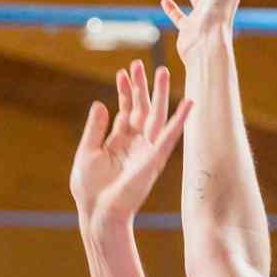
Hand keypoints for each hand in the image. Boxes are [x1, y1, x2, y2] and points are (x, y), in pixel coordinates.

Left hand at [70, 63, 193, 225]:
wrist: (98, 213)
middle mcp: (135, 143)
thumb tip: (100, 103)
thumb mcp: (87, 152)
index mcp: (119, 141)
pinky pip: (170, 136)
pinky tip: (189, 103)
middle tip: (139, 63)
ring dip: (160, 94)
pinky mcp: (154, 159)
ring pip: (156, 116)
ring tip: (163, 70)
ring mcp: (146, 150)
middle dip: (141, 86)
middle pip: (142, 108)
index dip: (125, 91)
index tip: (123, 71)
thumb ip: (95, 128)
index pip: (126, 109)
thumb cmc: (90, 189)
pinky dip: (180, 120)